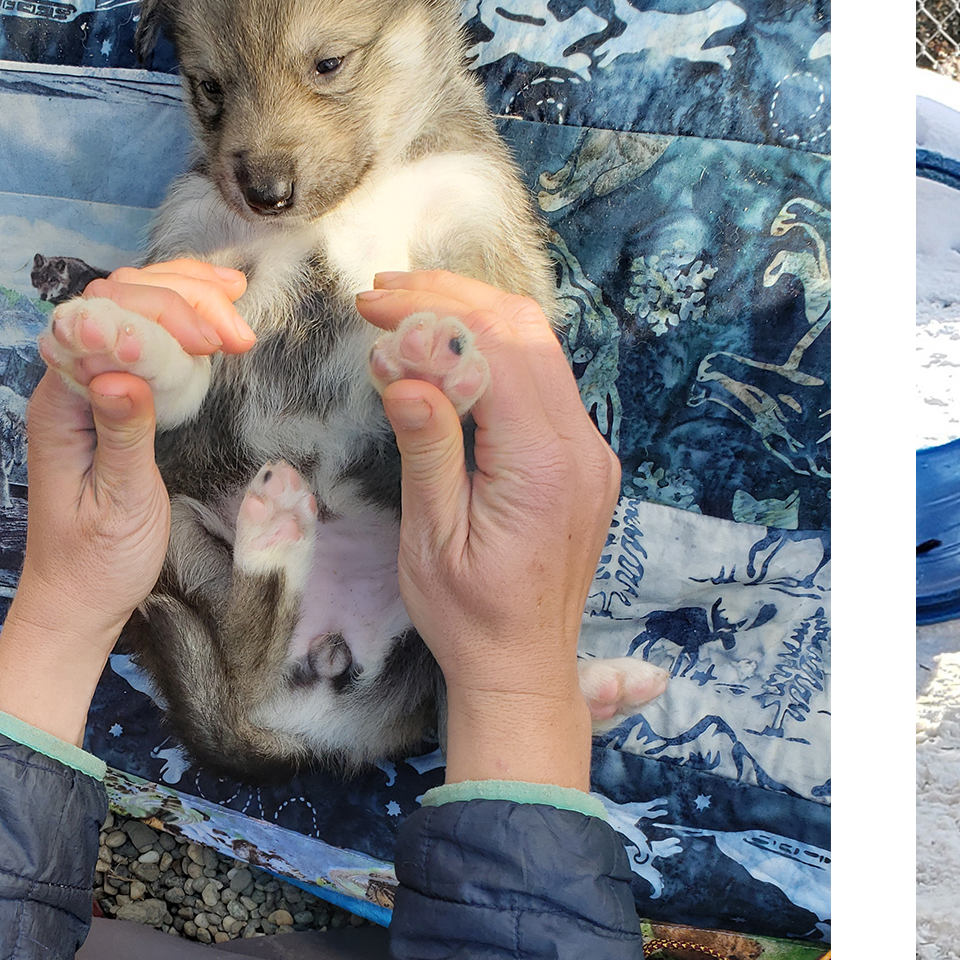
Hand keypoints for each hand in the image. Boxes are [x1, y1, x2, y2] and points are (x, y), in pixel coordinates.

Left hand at [0, 262, 244, 744]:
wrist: (77, 596)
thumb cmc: (95, 559)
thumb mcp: (118, 503)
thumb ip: (123, 433)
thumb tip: (128, 372)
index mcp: (58, 404)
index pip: (102, 321)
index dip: (160, 315)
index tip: (215, 341)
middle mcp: (67, 383)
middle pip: (116, 301)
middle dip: (179, 300)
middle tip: (237, 333)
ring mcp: (91, 387)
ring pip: (131, 310)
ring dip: (183, 299)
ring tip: (236, 307)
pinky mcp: (114, 399)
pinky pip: (143, 339)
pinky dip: (181, 321)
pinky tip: (215, 318)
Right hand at [361, 270, 613, 790]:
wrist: (524, 666)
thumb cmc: (470, 616)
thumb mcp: (433, 540)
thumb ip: (428, 451)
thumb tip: (406, 373)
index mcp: (544, 467)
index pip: (493, 353)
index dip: (429, 316)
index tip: (370, 307)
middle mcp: (581, 450)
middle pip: (525, 333)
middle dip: (452, 298)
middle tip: (381, 293)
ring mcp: (590, 452)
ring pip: (541, 348)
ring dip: (475, 316)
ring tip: (406, 305)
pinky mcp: (582, 459)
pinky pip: (547, 381)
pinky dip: (496, 351)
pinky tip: (448, 349)